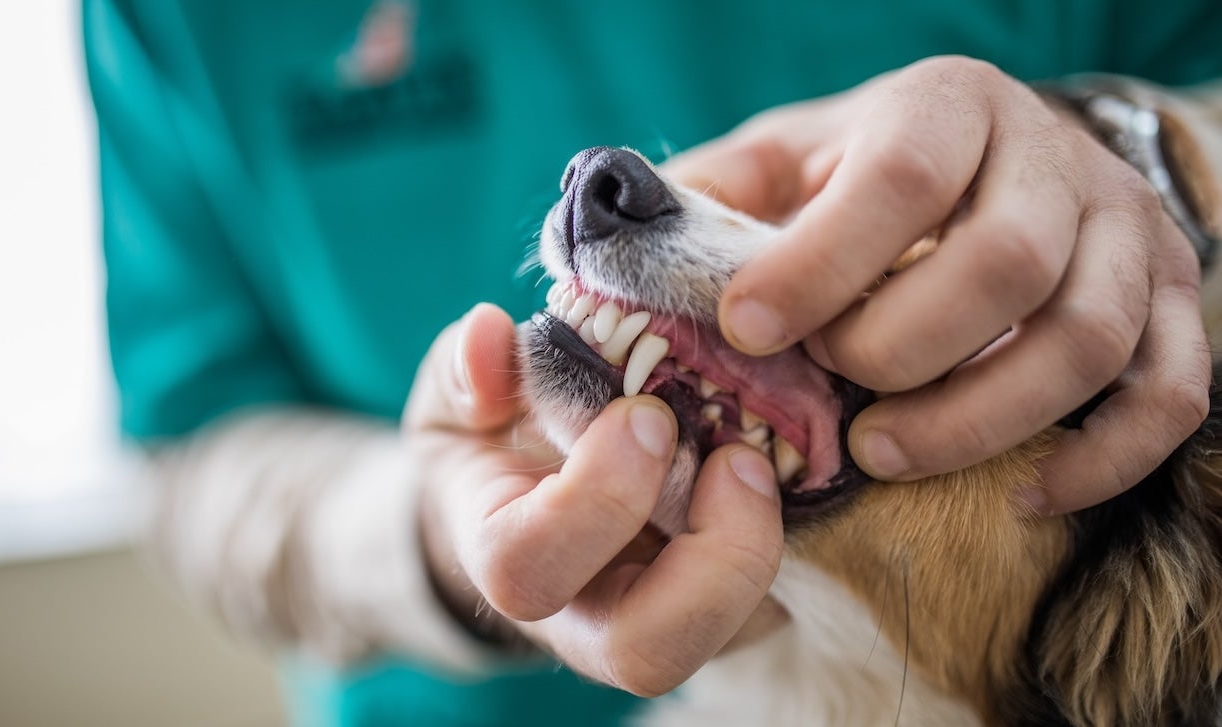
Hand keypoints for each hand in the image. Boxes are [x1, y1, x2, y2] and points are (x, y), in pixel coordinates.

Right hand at [405, 303, 785, 694]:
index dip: (595, 499)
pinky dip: (796, 540)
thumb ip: (466, 368)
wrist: (525, 495)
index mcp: (506, 556)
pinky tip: (794, 465)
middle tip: (736, 457)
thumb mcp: (462, 395)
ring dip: (760, 550)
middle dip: (707, 558)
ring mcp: (658, 622)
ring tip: (762, 461)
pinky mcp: (723, 610)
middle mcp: (583, 616)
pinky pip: (774, 605)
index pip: (529, 568)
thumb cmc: (493, 440)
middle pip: (645, 653)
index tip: (646, 413)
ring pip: (725, 640)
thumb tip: (489, 336)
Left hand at [664, 56, 1209, 513]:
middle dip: (902, 348)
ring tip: (886, 454)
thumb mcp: (779, 163)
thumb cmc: (860, 177)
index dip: (822, 262)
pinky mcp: (1171, 307)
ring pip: (1089, 338)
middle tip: (833, 394)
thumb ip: (708, 199)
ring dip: (981, 417)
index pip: (901, 177)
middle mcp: (1051, 159)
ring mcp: (1127, 234)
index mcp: (946, 108)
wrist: (990, 163)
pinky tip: (1019, 496)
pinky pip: (1169, 396)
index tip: (749, 329)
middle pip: (1004, 264)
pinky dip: (1100, 459)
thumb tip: (613, 252)